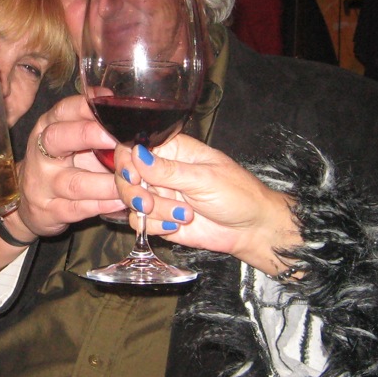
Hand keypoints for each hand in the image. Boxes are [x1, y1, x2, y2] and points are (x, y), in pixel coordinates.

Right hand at [16, 95, 120, 237]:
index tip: (112, 105)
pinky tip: (121, 202)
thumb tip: (135, 116)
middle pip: (58, 138)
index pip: (64, 110)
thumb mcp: (73, 142)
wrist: (30, 203)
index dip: (87, 106)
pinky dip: (102, 206)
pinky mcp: (49, 211)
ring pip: (74, 182)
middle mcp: (41, 153)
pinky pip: (78, 209)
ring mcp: (43, 184)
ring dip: (106, 183)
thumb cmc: (62, 165)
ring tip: (132, 181)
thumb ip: (97, 128)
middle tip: (119, 140)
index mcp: (48, 127)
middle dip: (89, 135)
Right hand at [114, 137, 299, 274]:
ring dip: (153, 212)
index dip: (126, 161)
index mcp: (172, 150)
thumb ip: (168, 170)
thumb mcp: (204, 179)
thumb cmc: (238, 195)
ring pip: (132, 202)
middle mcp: (161, 171)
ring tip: (183, 215)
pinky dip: (155, 226)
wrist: (251, 229)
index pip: (134, 147)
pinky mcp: (160, 219)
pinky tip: (178, 225)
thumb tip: (137, 153)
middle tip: (149, 204)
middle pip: (125, 176)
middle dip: (134, 192)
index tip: (134, 177)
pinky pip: (140, 223)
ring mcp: (159, 196)